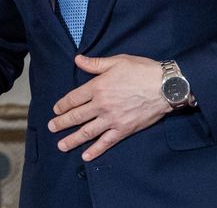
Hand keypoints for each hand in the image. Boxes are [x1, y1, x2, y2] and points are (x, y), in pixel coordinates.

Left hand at [47, 54, 170, 161]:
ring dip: (72, 139)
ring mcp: (112, 119)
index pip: (74, 98)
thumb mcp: (117, 61)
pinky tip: (86, 156)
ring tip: (61, 145)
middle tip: (51, 127)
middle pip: (76, 116)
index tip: (56, 109)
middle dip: (62, 122)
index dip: (62, 105)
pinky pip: (107, 142)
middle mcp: (102, 105)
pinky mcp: (124, 129)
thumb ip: (95, 63)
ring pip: (87, 131)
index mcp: (97, 87)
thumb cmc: (142, 71)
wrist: (166, 87)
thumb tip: (77, 59)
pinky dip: (96, 150)